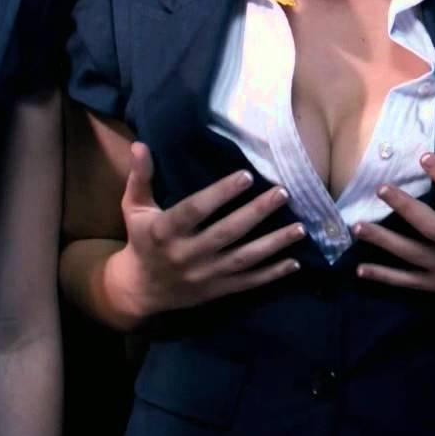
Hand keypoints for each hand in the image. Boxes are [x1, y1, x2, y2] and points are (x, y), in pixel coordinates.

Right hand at [104, 143, 305, 319]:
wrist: (140, 290)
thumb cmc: (142, 240)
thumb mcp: (134, 208)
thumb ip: (140, 177)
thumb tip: (141, 145)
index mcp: (165, 230)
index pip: (195, 209)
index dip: (221, 194)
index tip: (247, 175)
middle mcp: (186, 254)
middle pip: (227, 232)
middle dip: (257, 212)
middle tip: (284, 193)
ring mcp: (204, 275)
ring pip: (244, 258)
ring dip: (274, 244)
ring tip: (301, 228)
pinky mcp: (216, 290)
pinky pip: (248, 283)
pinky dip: (272, 274)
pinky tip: (295, 262)